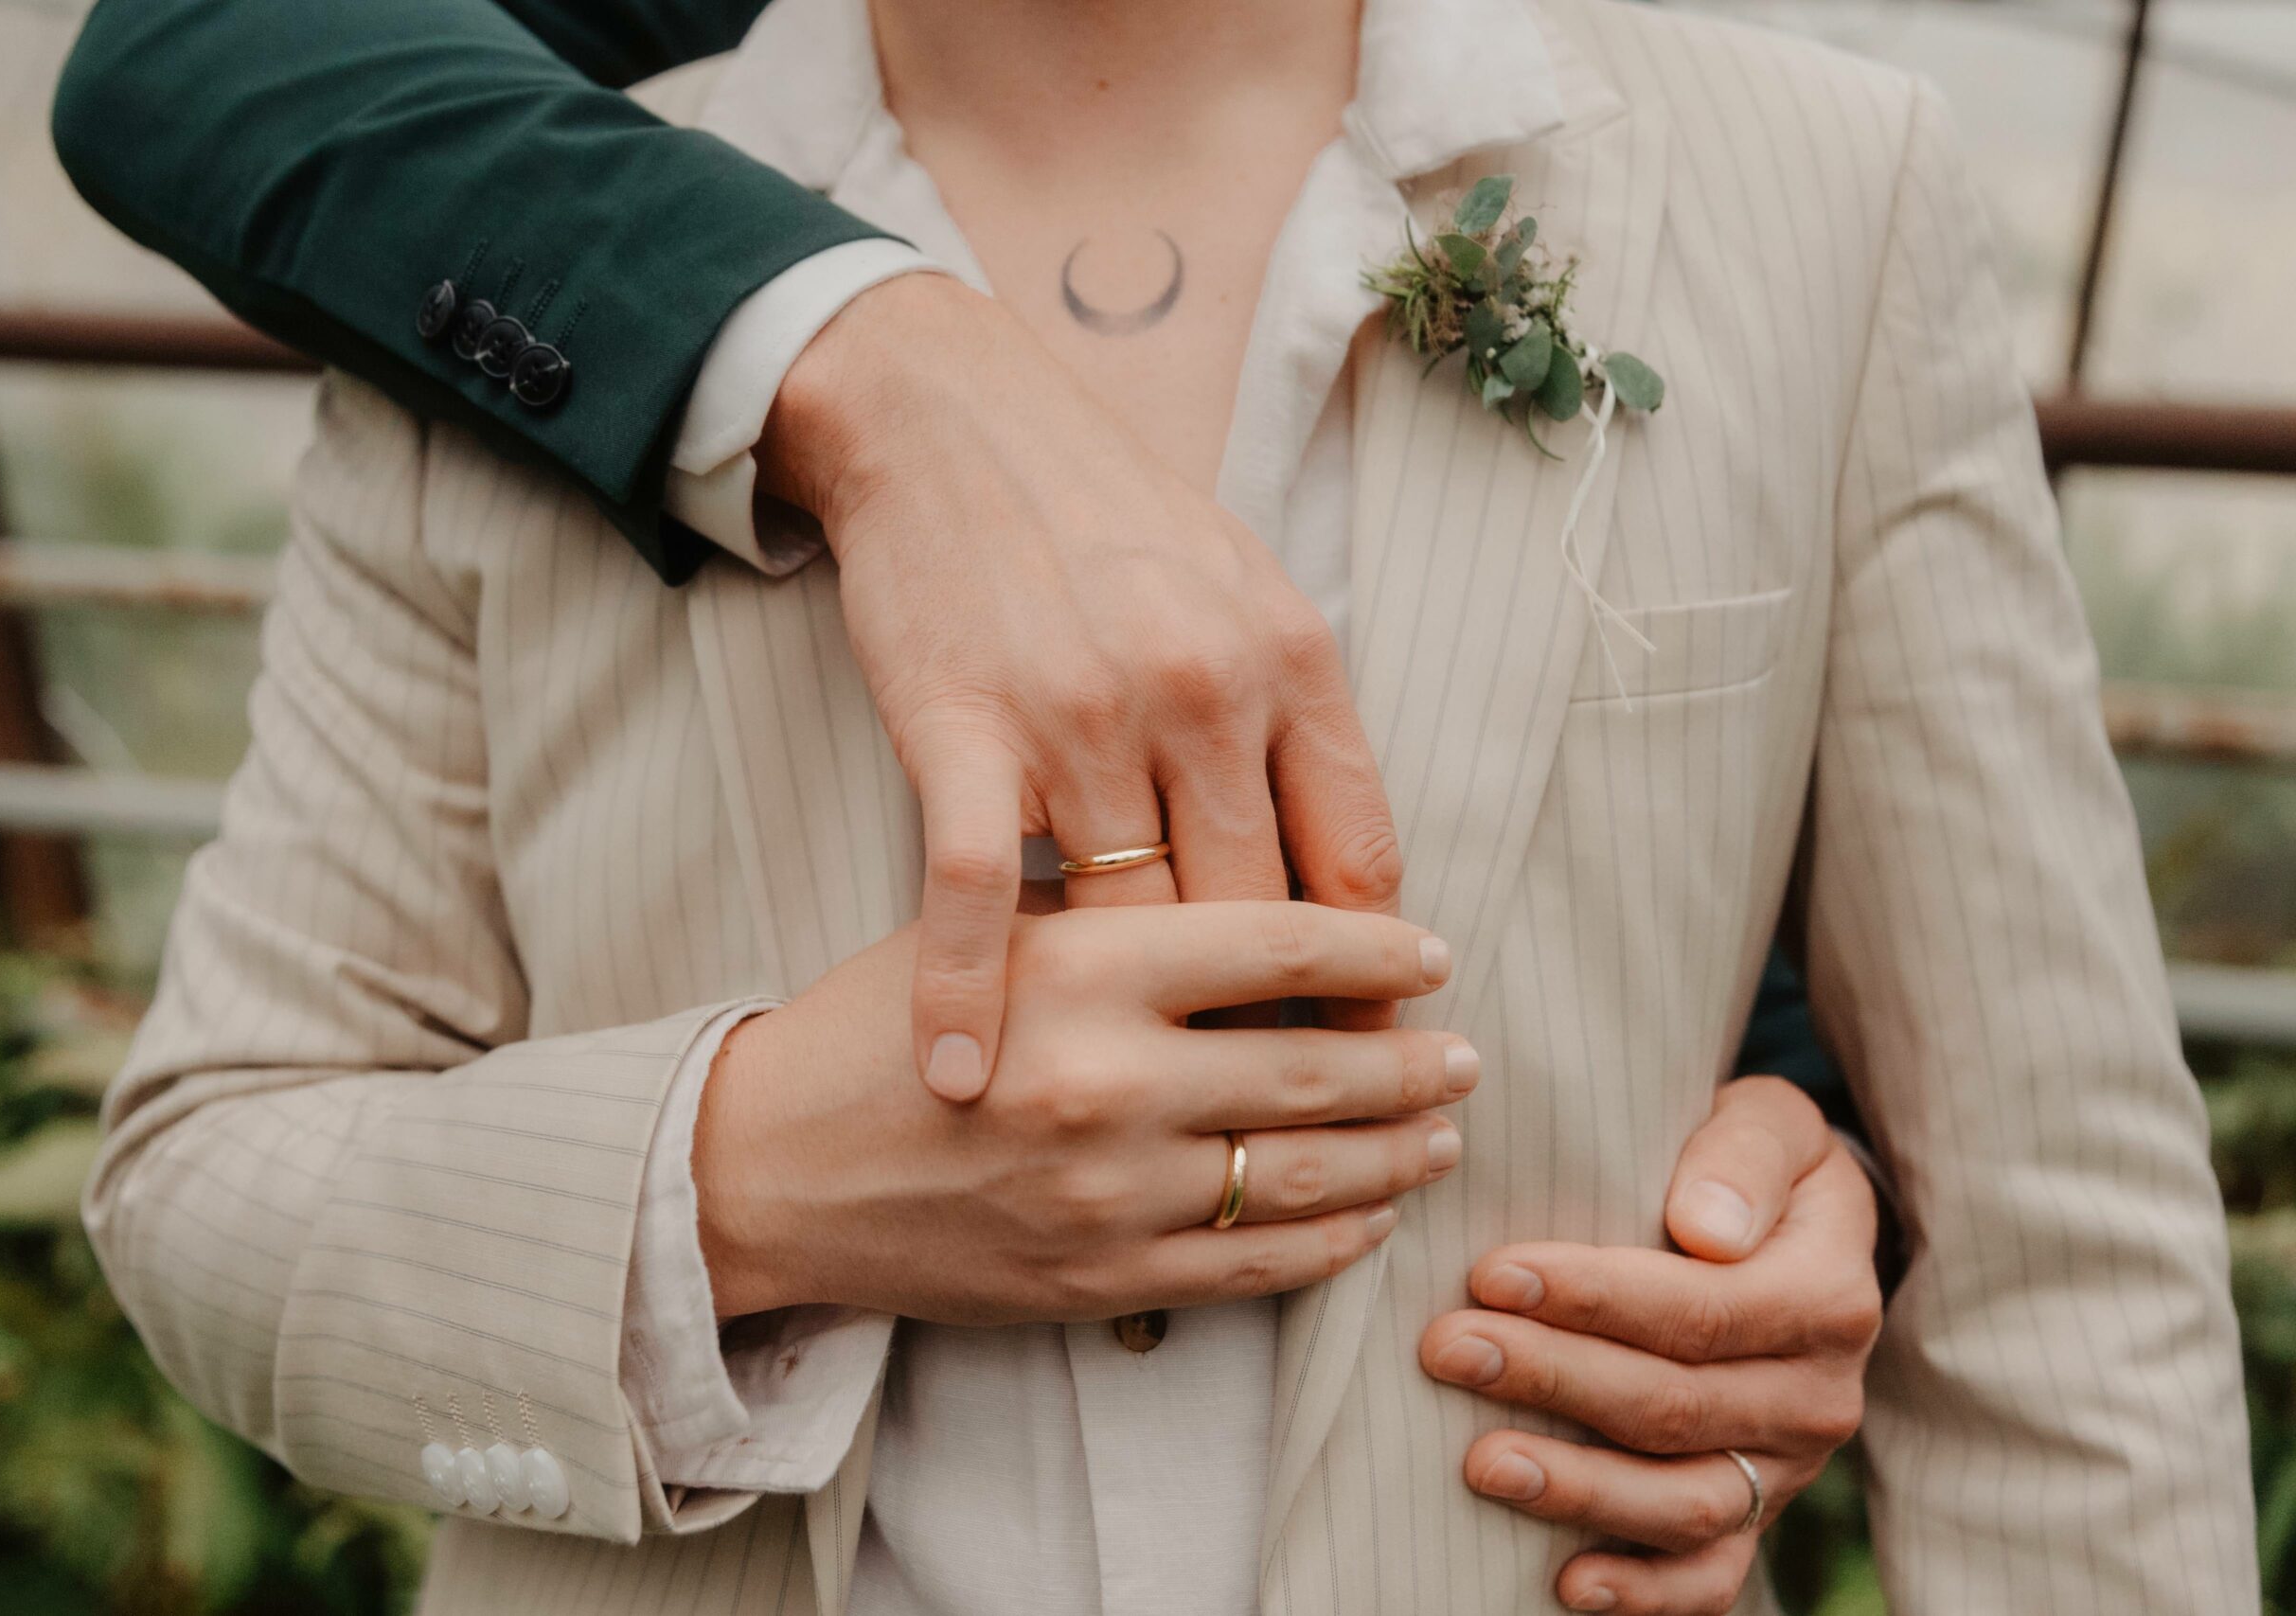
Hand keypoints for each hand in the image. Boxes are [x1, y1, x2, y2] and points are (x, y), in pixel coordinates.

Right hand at [694, 902, 1465, 1322]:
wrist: (773, 1168)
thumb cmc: (877, 1030)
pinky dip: (1332, 1237)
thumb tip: (1274, 920)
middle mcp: (1108, 1083)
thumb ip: (1123, 927)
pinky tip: (1370, 1209)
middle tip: (1465, 1050)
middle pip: (1316, 1066)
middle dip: (1413, 1060)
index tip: (1430, 951)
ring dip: (1395, 1151)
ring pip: (1305, 1173)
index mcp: (1081, 971)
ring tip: (1439, 1126)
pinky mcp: (1103, 1277)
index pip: (1278, 944)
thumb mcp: (989, 935)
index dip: (1377, 948)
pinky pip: (1255, 1262)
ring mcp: (1110, 1193)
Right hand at [763, 273, 1402, 1101]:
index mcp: (1291, 662)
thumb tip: (1353, 883)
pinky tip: (963, 1083)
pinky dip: (968, 995)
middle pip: (1255, 921)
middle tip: (1254, 1124)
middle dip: (1262, 1033)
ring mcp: (1082, 718)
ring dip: (1134, 1037)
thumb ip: (1301, 731)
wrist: (955, 422)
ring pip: (1135, 924)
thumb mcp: (1251, 593)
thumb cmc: (1113, 518)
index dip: (1365, 985)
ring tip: (1133, 1133)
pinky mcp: (965, 732)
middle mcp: (1203, 695)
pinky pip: (978, 893)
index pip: (1357, 867)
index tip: (1359, 1054)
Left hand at [1417, 1078, 1883, 1614]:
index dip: (1596, 1297)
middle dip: (1553, 1378)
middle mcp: (1819, 1396)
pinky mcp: (1755, 1516)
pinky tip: (1565, 1582)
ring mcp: (1787, 1468)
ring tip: (1481, 1461)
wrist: (1800, 1234)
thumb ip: (1745, 1155)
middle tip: (1449, 1348)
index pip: (1703, 1310)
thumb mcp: (1769, 1123)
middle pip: (1677, 1405)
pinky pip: (1709, 1577)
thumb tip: (1706, 1229)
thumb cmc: (1754, 1166)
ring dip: (1577, 1488)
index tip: (1493, 1273)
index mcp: (1828, 1296)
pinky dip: (1642, 1592)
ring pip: (1686, 1502)